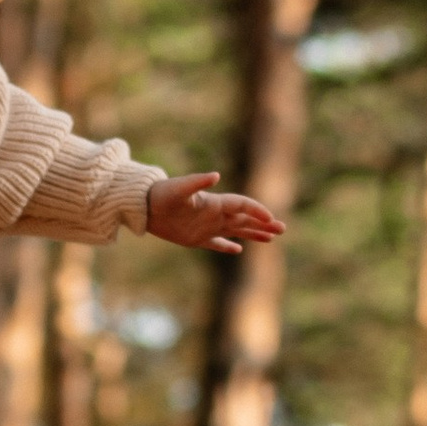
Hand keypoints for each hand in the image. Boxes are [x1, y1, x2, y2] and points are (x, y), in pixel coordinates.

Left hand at [145, 170, 285, 254]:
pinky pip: (216, 243)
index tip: (270, 218)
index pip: (242, 206)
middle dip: (263, 224)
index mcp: (214, 203)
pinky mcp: (196, 238)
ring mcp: (206, 226)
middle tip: (282, 229)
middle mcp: (214, 214)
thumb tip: (215, 175)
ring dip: (253, 234)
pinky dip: (227, 247)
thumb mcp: (179, 188)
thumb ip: (197, 182)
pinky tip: (239, 250)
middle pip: (245, 219)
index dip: (256, 211)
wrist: (144, 205)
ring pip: (236, 231)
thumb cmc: (162, 194)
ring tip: (271, 238)